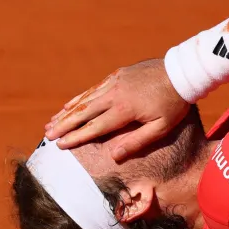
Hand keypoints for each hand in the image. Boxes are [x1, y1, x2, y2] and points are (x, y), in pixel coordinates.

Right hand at [44, 58, 189, 161]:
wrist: (182, 72)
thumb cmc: (174, 104)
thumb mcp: (161, 128)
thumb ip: (137, 142)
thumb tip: (114, 156)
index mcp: (125, 109)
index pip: (95, 126)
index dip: (76, 137)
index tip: (60, 145)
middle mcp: (115, 94)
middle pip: (83, 112)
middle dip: (64, 125)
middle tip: (47, 135)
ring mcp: (114, 82)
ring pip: (85, 99)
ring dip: (67, 112)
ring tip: (51, 122)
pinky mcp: (116, 75)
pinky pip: (93, 89)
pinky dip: (79, 98)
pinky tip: (68, 105)